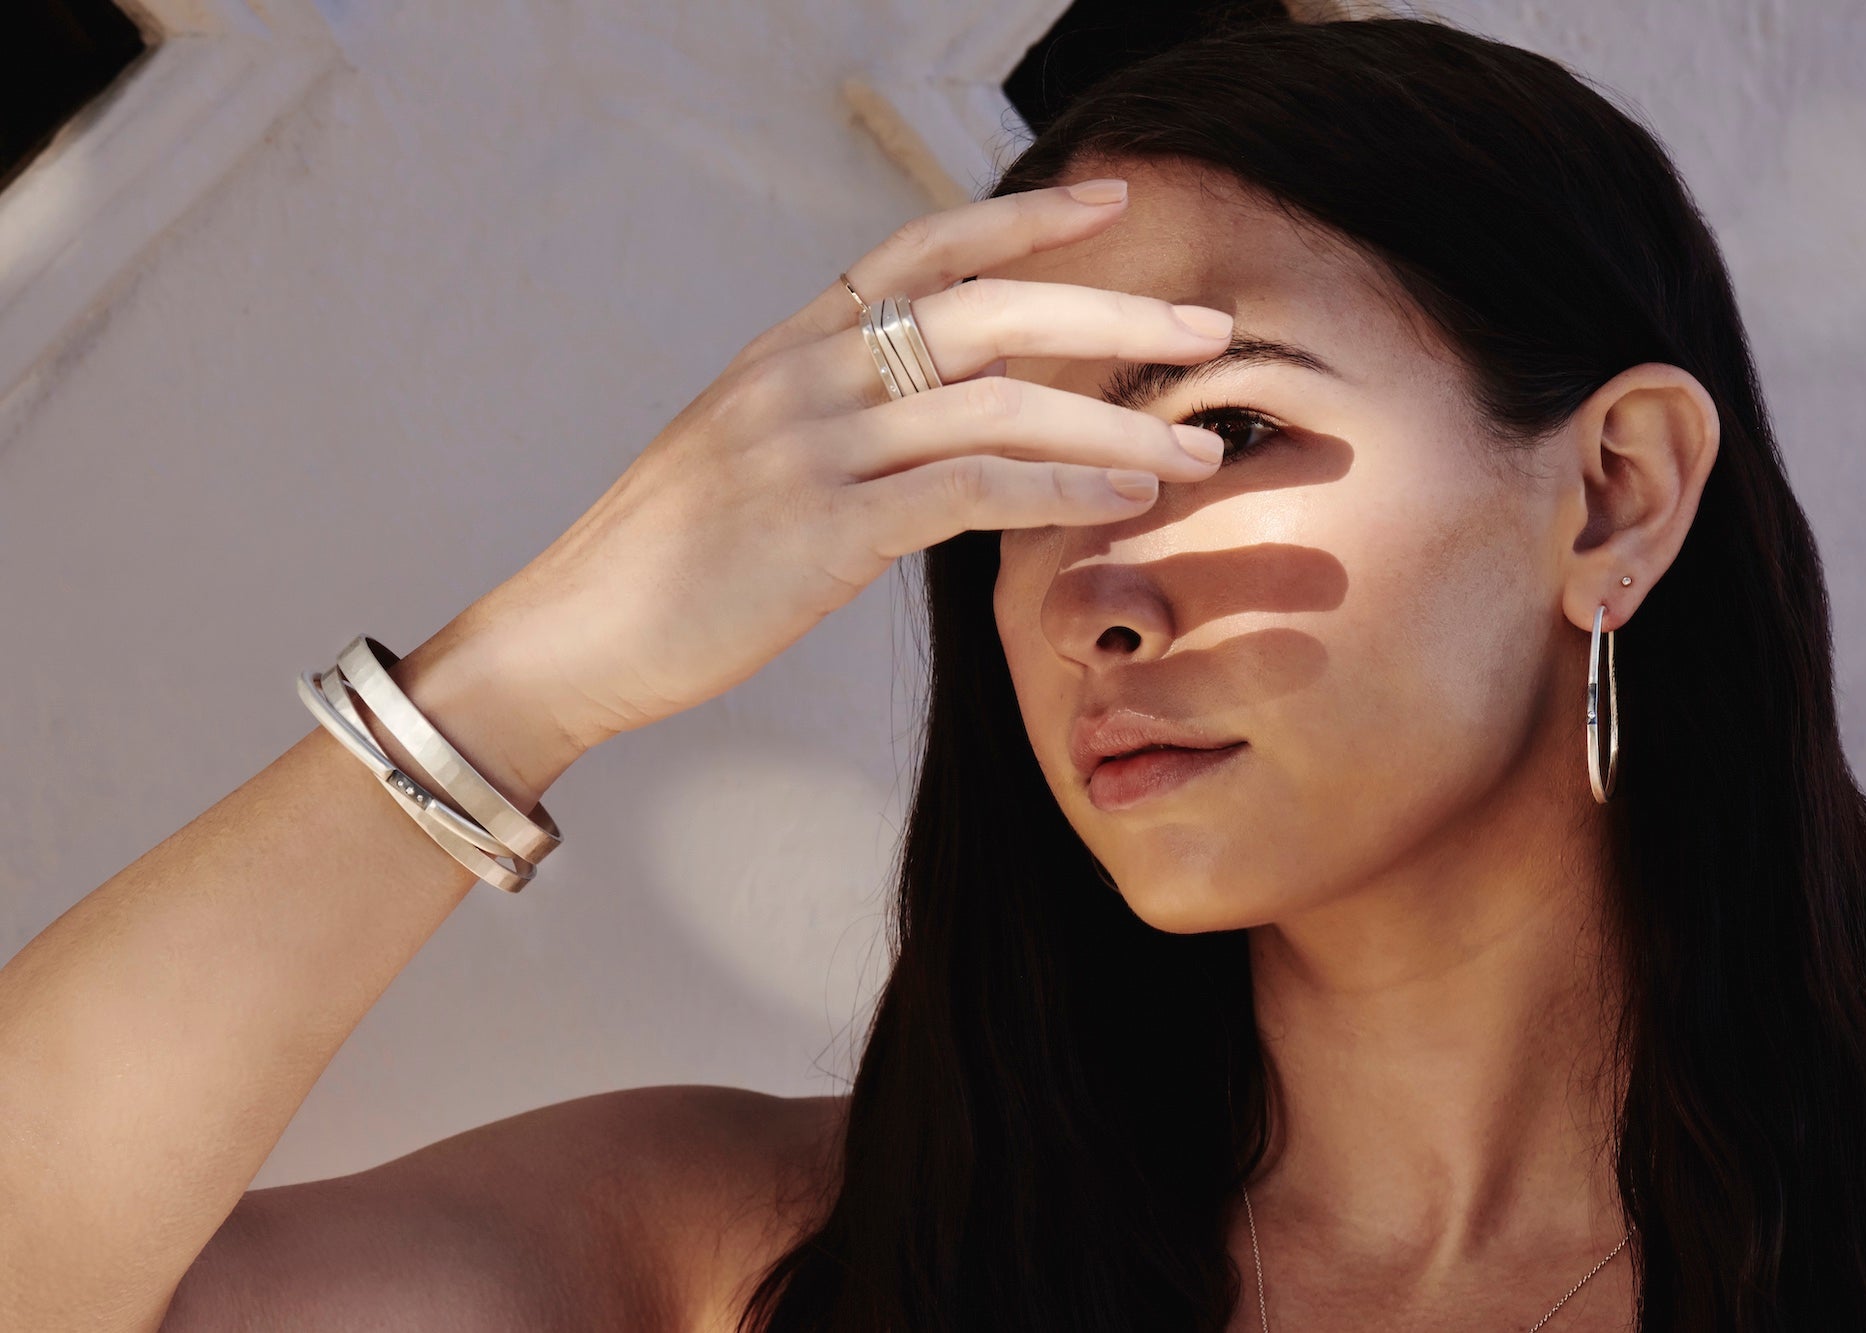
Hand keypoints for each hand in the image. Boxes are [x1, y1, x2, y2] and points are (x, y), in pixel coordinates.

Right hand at [447, 178, 1233, 760]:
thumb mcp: (743, 450)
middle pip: (985, 313)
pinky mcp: (820, 530)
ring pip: (994, 404)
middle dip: (1111, 320)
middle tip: (1208, 334)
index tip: (1115, 204)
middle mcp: (802, 374)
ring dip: (1112, 424)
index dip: (1025, 219)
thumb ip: (834, 413)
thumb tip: (937, 418)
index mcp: (788, 346)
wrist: (569, 633)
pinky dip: (1059, 489)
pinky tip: (1126, 501)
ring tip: (1196, 450)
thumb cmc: (665, 558)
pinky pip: (967, 491)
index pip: (923, 249)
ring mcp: (809, 447)